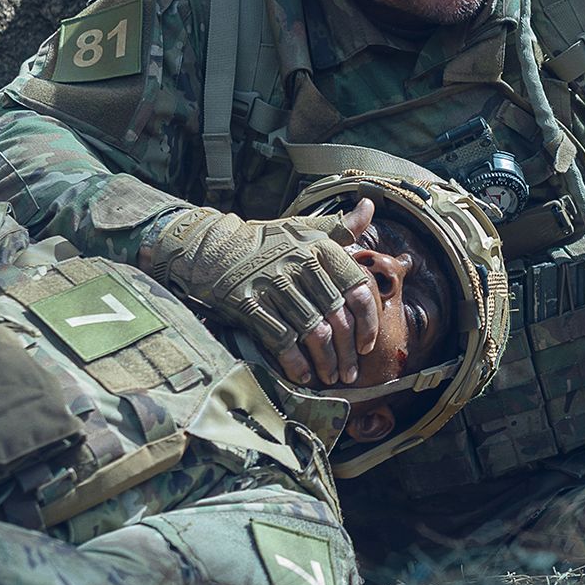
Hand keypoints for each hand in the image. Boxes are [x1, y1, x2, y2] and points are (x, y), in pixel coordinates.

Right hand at [148, 200, 378, 385]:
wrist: (213, 248)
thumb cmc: (266, 243)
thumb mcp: (303, 228)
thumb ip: (339, 228)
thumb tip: (370, 206)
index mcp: (320, 247)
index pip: (358, 289)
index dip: (368, 322)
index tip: (368, 345)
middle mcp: (301, 263)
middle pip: (337, 316)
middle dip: (347, 352)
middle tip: (351, 374)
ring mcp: (274, 284)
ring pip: (313, 331)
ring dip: (325, 361)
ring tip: (331, 378)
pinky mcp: (250, 302)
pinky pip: (282, 339)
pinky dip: (296, 362)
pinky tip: (303, 375)